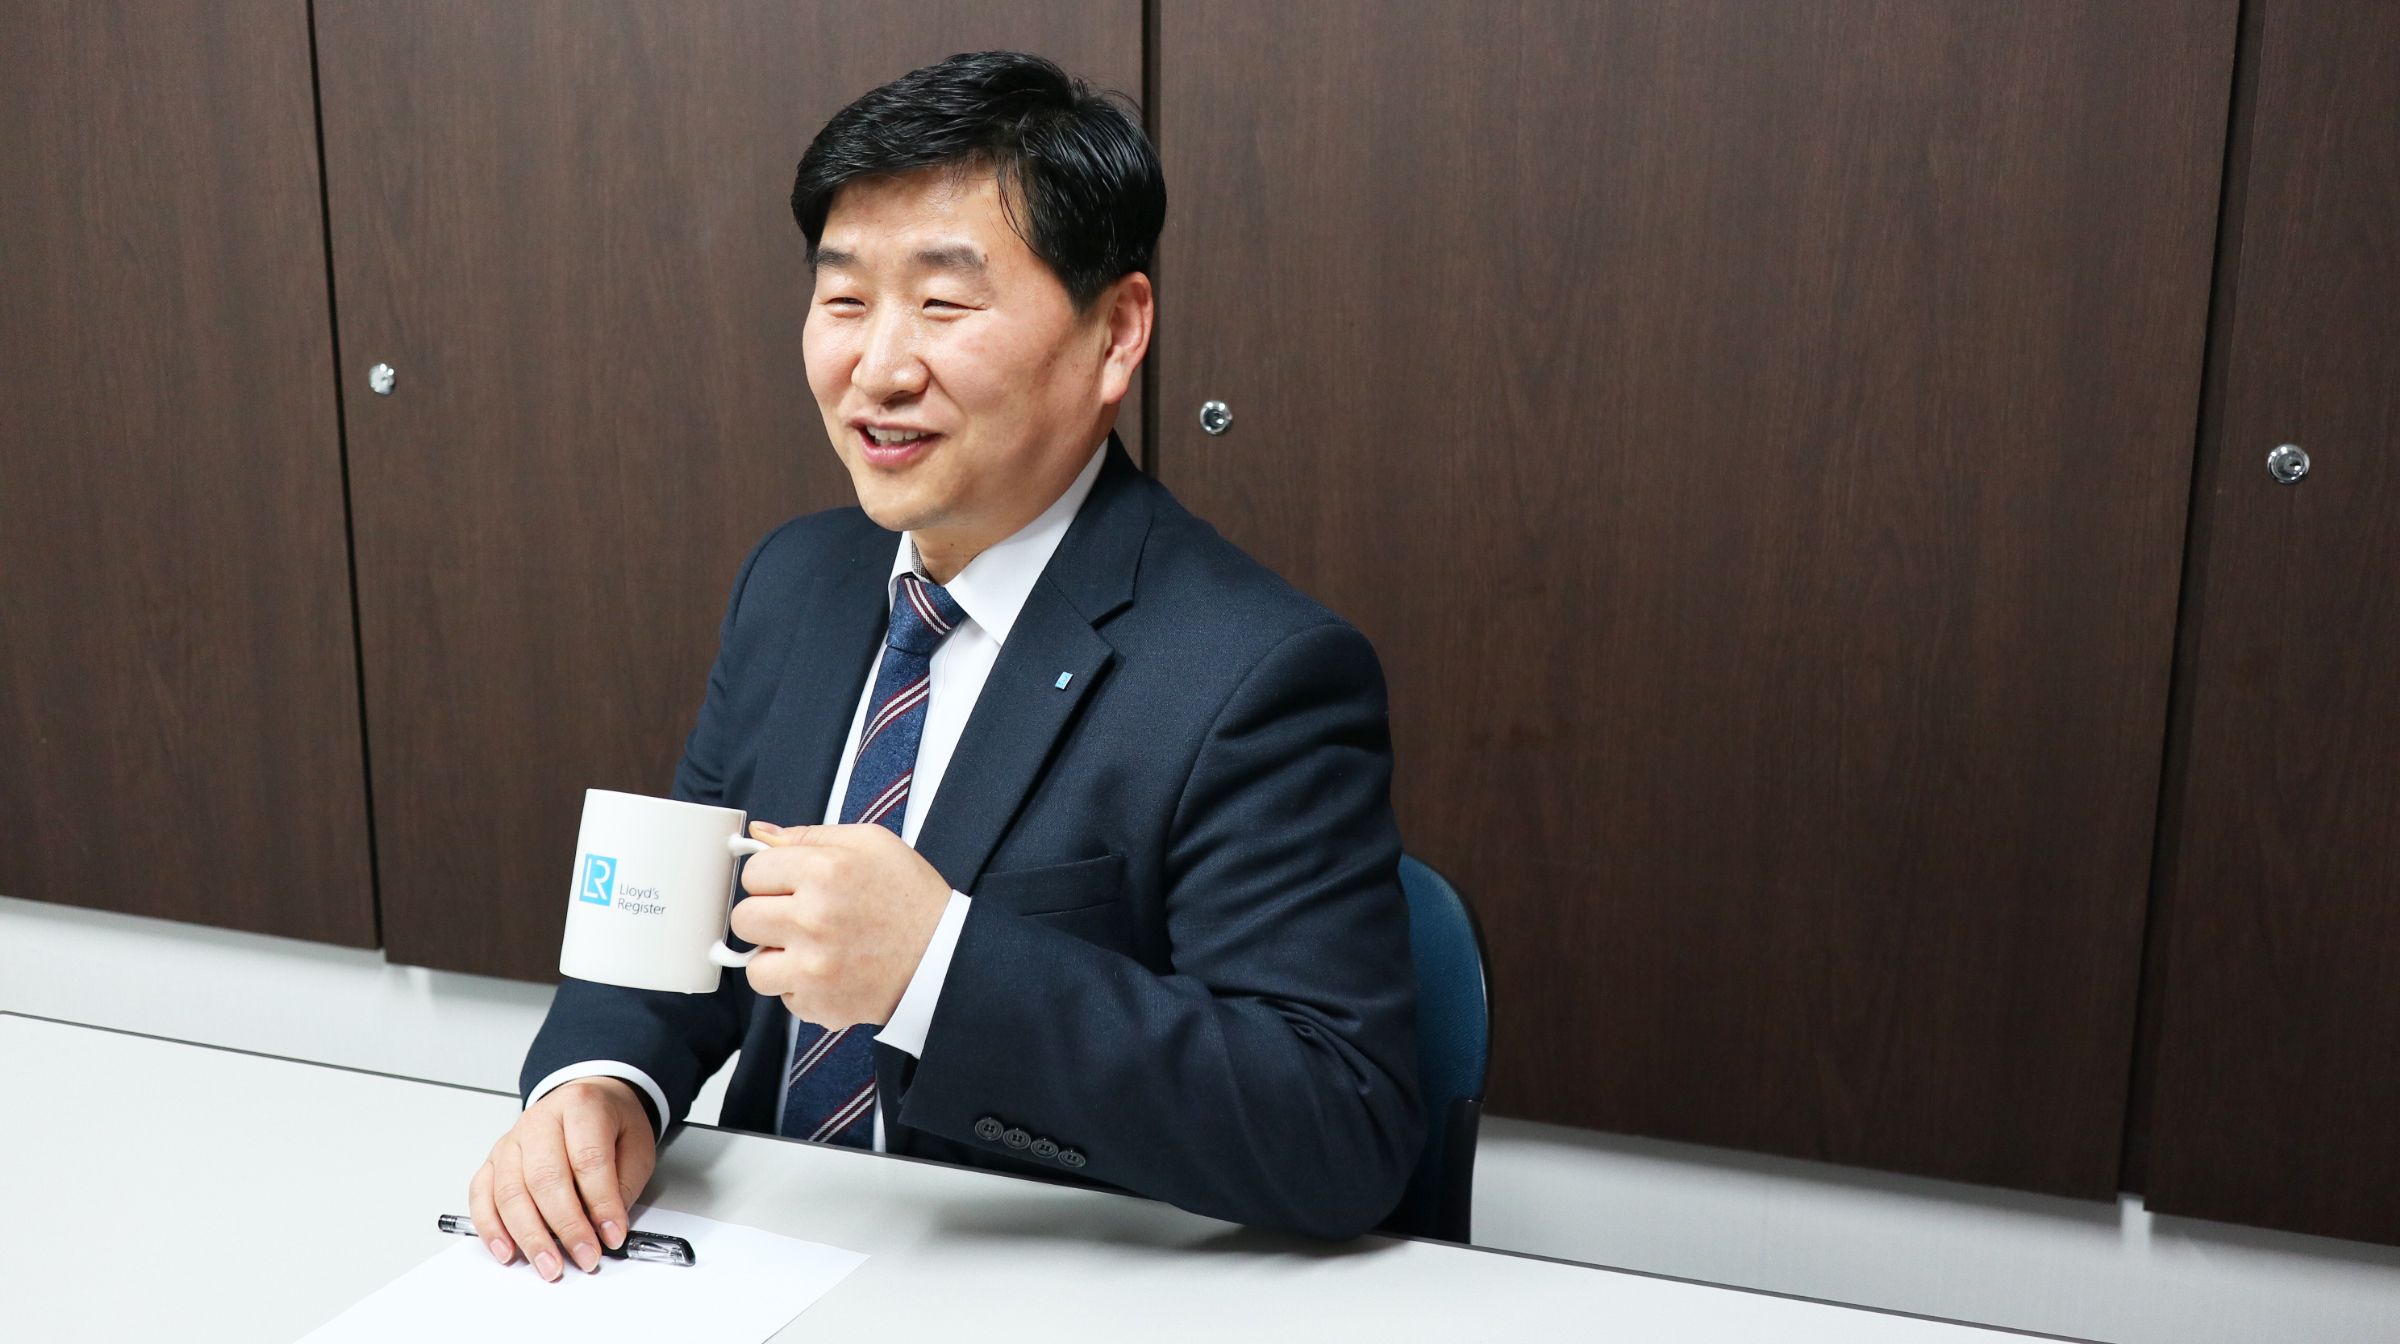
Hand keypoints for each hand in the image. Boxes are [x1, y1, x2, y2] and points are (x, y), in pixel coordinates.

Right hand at [467, 1077, 654, 1280]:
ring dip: (529, 1236)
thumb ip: (621, 1187)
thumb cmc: (610, 1123)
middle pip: (545, 1178)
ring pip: (510, 1192)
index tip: (612, 1235)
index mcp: (581, 1105)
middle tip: (584, 1256)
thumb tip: (606, 1230)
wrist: (588, 1100)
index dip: (601, 1203)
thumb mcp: (634, 1146)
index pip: (588, 1159)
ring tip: (550, 1264)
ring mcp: (512, 1141)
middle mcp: (540, 1120)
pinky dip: (491, 1227)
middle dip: (566, 1226)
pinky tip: (507, 1250)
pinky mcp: (493, 1160)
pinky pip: (481, 1195)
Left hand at [731, 820, 951, 1028]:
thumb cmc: (911, 898)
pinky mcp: (818, 1003)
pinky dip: (801, 988)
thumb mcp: (872, 844)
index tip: (791, 885)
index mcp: (824, 871)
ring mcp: (813, 966)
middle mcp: (813, 919)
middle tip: (798, 918)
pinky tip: (830, 972)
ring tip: (809, 951)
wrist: (945, 958)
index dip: (772, 878)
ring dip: (776, 959)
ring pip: (754, 966)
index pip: (753, 873)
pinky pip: (782, 997)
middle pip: (744, 918)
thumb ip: (811, 836)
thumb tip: (760, 834)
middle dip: (767, 916)